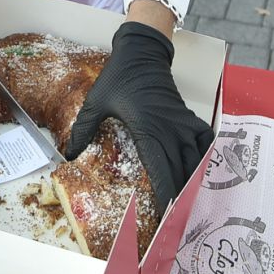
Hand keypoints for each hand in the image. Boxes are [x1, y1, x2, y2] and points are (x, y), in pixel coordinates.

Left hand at [65, 21, 213, 209]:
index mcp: (148, 131)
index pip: (163, 173)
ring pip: (196, 160)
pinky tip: (199, 169)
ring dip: (193, 182)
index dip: (166, 198)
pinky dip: (205, 156)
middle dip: (181, 200)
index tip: (165, 218)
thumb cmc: (119, 77)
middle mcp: (170, 130)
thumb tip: (68, 155)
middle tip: (175, 221)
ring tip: (186, 203)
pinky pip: (204, 140)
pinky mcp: (187, 116)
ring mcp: (182, 123)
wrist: (142, 51)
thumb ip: (84, 129)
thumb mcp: (96, 102)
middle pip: (182, 173)